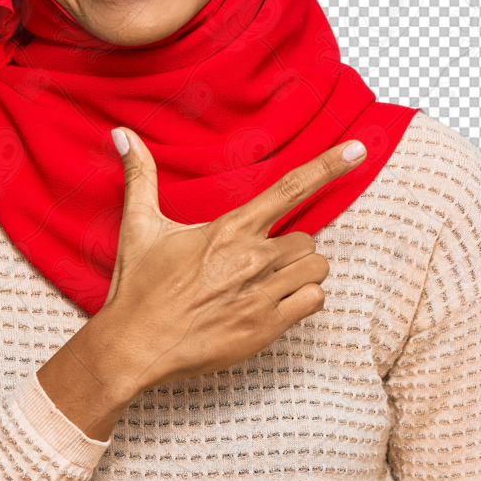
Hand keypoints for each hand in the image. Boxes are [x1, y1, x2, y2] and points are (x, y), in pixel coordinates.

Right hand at [37, 126, 365, 437]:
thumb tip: (122, 134)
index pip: (290, 188)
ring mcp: (262, 294)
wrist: (133, 346)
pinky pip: (313, 301)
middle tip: (263, 264)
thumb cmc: (137, 288)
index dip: (328, 166)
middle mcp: (251, 258)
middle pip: (308, 240)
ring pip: (316, 270)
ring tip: (269, 285)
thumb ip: (140, 177)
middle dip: (293, 251)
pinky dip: (304, 300)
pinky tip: (277, 304)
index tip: (358, 150)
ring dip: (301, 275)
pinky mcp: (266, 327)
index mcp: (229, 229)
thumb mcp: (138, 227)